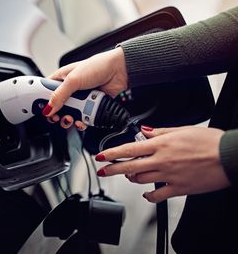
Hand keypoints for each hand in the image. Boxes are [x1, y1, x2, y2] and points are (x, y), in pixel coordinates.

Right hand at [43, 47, 127, 128]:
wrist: (120, 71)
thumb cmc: (98, 66)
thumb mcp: (73, 80)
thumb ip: (59, 95)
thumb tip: (48, 108)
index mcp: (62, 78)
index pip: (46, 91)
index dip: (42, 101)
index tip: (41, 110)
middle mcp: (70, 89)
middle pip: (57, 107)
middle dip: (57, 114)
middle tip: (58, 117)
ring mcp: (80, 98)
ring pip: (69, 114)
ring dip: (70, 119)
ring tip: (72, 119)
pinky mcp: (90, 105)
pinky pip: (82, 118)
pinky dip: (81, 121)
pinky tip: (82, 120)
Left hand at [95, 126, 230, 202]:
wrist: (229, 157)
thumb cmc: (209, 142)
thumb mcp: (182, 130)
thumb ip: (159, 132)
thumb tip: (144, 131)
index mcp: (160, 144)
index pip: (129, 149)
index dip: (111, 153)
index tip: (101, 156)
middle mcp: (161, 160)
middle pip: (129, 167)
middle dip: (112, 169)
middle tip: (103, 171)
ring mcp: (169, 175)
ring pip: (140, 180)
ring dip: (132, 178)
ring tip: (129, 176)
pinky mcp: (178, 188)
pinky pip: (157, 195)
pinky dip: (149, 196)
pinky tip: (147, 193)